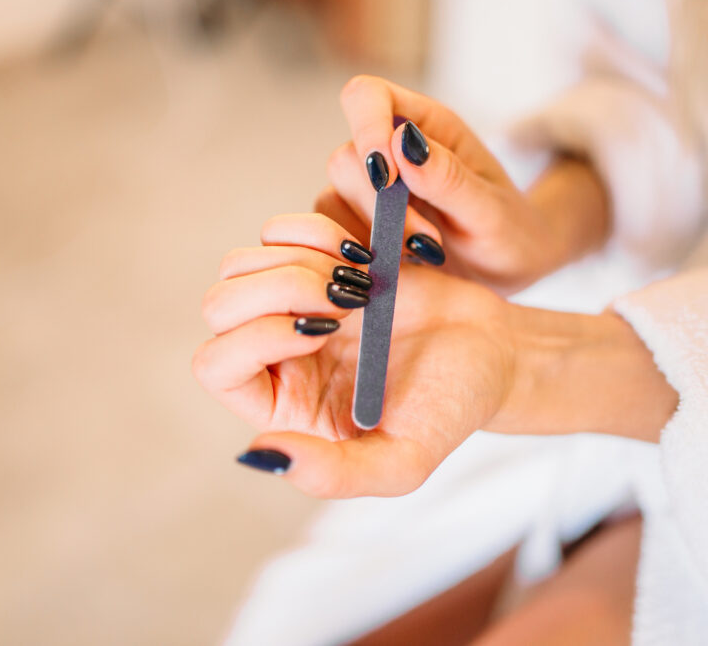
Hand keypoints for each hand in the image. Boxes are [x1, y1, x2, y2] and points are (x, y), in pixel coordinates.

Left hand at [194, 212, 516, 496]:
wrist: (490, 353)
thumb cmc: (449, 410)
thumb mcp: (402, 463)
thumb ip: (332, 476)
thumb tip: (256, 455)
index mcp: (282, 406)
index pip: (216, 367)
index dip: (257, 337)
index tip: (323, 331)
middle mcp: (274, 354)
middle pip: (220, 305)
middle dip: (278, 287)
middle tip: (345, 295)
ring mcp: (291, 302)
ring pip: (241, 263)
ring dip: (299, 258)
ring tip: (360, 279)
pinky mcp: (316, 260)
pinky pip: (278, 232)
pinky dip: (315, 231)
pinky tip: (363, 254)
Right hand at [316, 75, 610, 293]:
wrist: (509, 271)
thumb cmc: (511, 233)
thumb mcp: (491, 210)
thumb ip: (449, 178)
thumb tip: (400, 142)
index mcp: (427, 126)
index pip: (368, 97)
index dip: (365, 127)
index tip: (387, 178)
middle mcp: (391, 152)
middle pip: (346, 158)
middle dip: (379, 206)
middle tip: (427, 241)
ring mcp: (370, 191)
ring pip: (332, 199)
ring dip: (372, 235)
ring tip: (422, 256)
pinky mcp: (360, 228)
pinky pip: (333, 235)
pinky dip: (361, 256)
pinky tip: (403, 268)